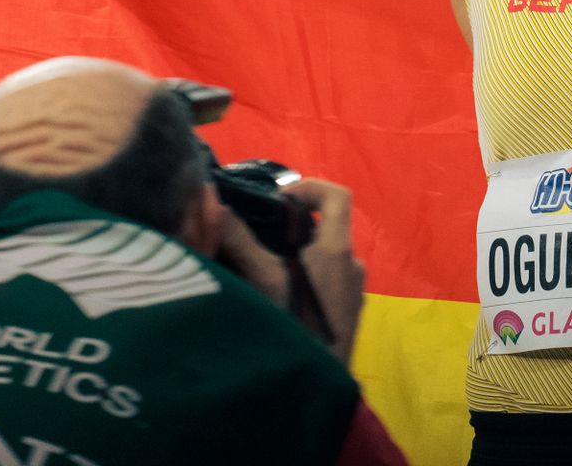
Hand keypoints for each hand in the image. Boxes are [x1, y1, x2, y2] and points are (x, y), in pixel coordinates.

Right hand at [214, 176, 365, 363]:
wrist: (321, 385)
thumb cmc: (294, 326)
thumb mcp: (262, 282)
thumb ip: (239, 241)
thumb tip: (215, 204)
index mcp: (338, 249)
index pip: (338, 195)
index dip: (310, 186)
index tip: (279, 200)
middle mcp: (353, 264)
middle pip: (328, 227)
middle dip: (294, 228)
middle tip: (258, 239)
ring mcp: (355, 291)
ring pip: (325, 258)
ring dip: (297, 256)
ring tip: (262, 271)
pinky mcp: (350, 313)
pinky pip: (329, 281)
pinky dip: (306, 278)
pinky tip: (278, 299)